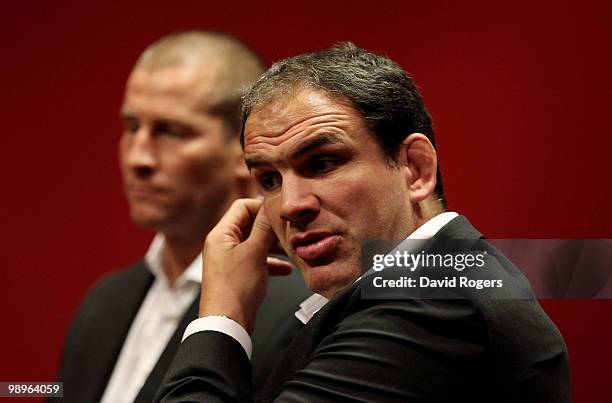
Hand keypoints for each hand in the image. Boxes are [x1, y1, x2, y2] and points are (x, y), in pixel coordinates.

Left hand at [199, 198, 291, 333]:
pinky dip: (271, 262)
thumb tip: (271, 207)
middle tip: (290, 231)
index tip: (281, 213)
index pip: (243, 207)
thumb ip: (264, 228)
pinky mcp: (238, 274)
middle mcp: (223, 244)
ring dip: (273, 246)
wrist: (227, 324)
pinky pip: (257, 261)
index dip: (262, 207)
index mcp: (221, 234)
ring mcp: (230, 260)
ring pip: (256, 243)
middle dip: (271, 228)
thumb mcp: (254, 252)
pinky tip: (286, 269)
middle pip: (250, 224)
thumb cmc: (235, 289)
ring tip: (291, 249)